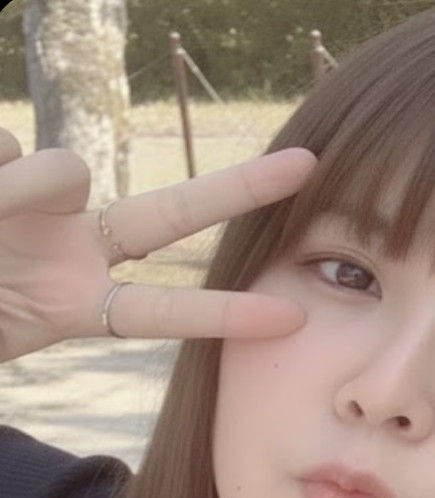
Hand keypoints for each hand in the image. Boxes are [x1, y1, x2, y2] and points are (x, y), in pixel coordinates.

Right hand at [0, 127, 315, 361]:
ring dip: (18, 193)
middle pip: (171, 217)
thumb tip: (60, 164)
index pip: (167, 309)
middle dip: (237, 191)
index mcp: (85, 303)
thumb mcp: (9, 317)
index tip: (290, 317)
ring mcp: (44, 208)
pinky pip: (1, 148)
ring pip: (58, 170)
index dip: (222, 315)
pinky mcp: (7, 171)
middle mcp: (78, 249)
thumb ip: (36, 244)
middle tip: (310, 166)